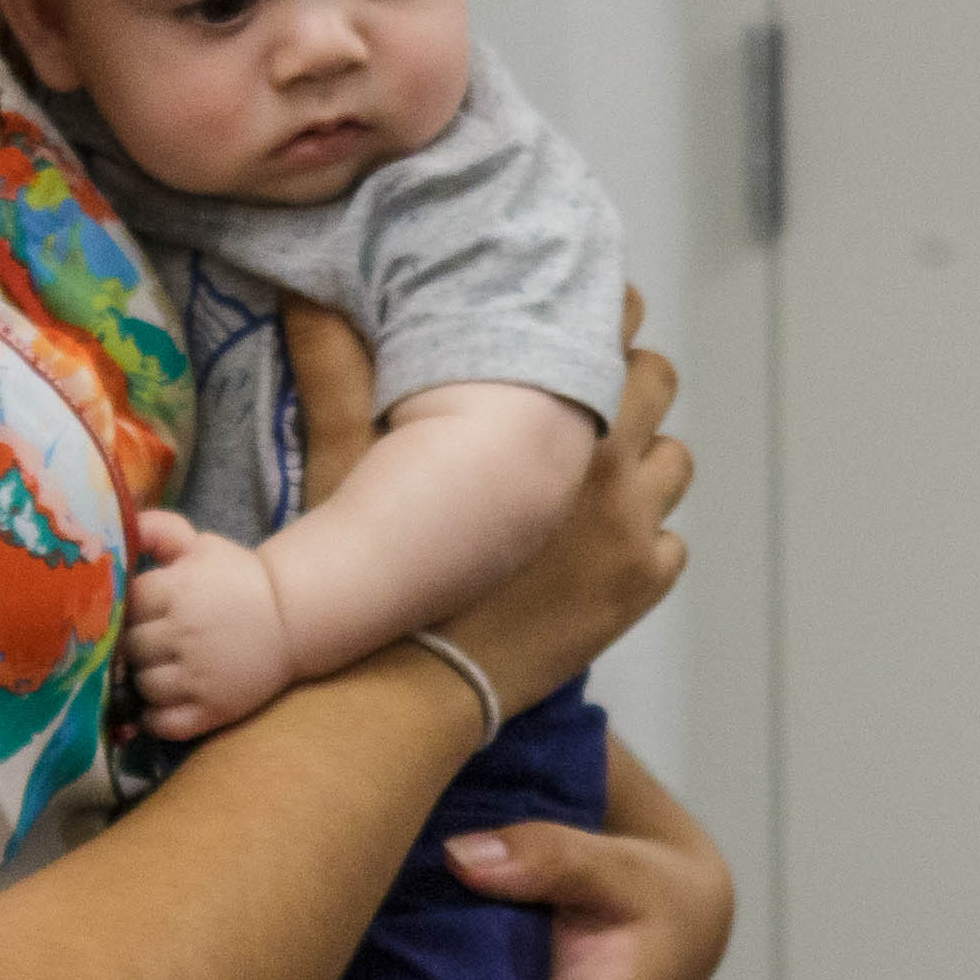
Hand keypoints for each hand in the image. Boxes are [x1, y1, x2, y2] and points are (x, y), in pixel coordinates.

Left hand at [123, 511, 294, 739]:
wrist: (294, 617)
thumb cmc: (240, 579)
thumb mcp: (202, 545)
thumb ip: (160, 531)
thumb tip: (126, 524)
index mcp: (177, 591)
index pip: (124, 606)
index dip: (129, 610)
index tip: (142, 612)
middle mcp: (183, 634)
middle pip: (130, 648)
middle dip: (137, 646)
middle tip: (152, 642)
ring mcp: (197, 675)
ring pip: (143, 685)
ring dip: (147, 680)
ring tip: (162, 670)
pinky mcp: (212, 709)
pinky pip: (164, 723)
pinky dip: (157, 718)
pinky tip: (164, 703)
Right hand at [281, 290, 686, 700]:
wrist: (407, 685)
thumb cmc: (379, 568)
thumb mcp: (347, 460)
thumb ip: (336, 371)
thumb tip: (305, 294)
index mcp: (551, 420)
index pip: (612, 327)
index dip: (596, 318)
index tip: (575, 320)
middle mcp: (610, 468)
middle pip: (657, 381)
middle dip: (625, 380)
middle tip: (584, 393)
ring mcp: (634, 531)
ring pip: (674, 460)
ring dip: (643, 459)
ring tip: (592, 472)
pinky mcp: (639, 588)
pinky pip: (670, 541)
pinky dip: (643, 537)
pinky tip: (593, 546)